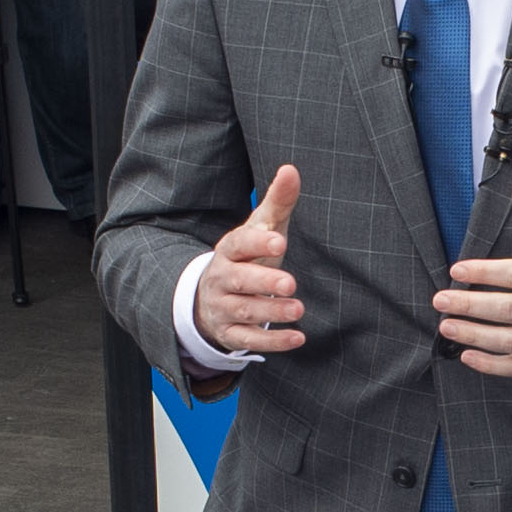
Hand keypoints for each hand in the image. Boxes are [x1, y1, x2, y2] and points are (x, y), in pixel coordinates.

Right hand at [193, 165, 305, 356]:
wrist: (213, 296)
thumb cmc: (248, 257)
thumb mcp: (261, 229)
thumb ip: (277, 202)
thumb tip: (291, 169)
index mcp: (229, 250)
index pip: (239, 244)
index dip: (257, 243)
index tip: (279, 240)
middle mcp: (222, 279)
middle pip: (239, 280)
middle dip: (263, 282)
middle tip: (290, 283)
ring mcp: (223, 308)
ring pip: (245, 311)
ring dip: (271, 312)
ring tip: (298, 309)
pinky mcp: (230, 333)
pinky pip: (248, 340)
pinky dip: (272, 342)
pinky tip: (298, 337)